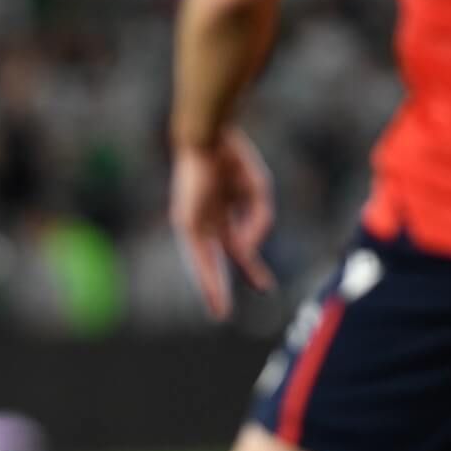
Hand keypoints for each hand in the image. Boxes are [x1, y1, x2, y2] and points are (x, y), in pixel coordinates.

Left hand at [168, 126, 275, 319]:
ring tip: (218, 312)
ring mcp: (196, 222)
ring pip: (203, 262)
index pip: (238, 249)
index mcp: (225, 213)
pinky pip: (196, 253)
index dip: (252, 268)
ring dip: (210, 288)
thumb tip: (246, 252)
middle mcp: (209, 222)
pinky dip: (205, 271)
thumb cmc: (233, 158)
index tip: (266, 288)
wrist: (209, 137)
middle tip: (223, 313)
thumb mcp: (258, 193)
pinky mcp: (185, 222)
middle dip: (221, 285)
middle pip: (216, 261)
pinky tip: (212, 287)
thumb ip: (260, 223)